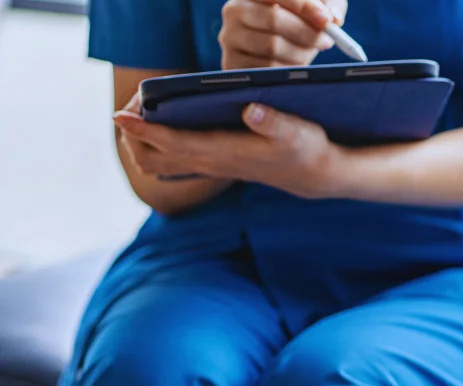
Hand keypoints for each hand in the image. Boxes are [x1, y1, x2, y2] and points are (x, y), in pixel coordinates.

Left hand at [113, 103, 339, 198]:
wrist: (313, 175)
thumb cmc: (306, 148)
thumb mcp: (297, 131)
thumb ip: (274, 122)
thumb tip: (251, 110)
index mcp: (225, 152)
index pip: (174, 144)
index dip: (145, 130)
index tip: (121, 115)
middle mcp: (210, 162)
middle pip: (151, 159)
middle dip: (133, 135)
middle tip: (134, 106)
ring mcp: (208, 166)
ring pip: (155, 163)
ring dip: (138, 141)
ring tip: (140, 114)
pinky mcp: (211, 164)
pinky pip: (167, 161)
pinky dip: (153, 144)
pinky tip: (158, 123)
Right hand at [219, 0, 347, 68]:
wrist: (276, 52)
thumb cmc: (299, 22)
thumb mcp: (315, 7)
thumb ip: (328, 4)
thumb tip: (333, 18)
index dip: (303, 5)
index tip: (326, 20)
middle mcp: (234, 10)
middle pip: (274, 20)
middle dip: (306, 32)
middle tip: (327, 40)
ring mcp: (229, 37)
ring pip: (272, 46)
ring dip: (301, 52)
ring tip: (311, 52)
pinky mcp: (231, 63)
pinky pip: (266, 69)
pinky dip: (288, 69)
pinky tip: (296, 65)